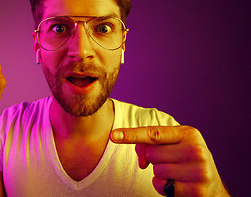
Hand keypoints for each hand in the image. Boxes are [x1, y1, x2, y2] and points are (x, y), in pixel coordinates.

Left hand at [110, 126, 229, 195]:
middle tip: (170, 161)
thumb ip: (150, 144)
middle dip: (154, 159)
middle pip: (151, 154)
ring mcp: (198, 171)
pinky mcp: (196, 190)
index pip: (153, 133)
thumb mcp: (172, 145)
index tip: (113, 135)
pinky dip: (163, 187)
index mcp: (189, 133)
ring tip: (175, 173)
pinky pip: (161, 186)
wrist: (211, 184)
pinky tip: (177, 184)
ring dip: (159, 174)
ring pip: (155, 171)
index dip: (131, 134)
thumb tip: (141, 158)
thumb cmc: (183, 159)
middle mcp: (196, 150)